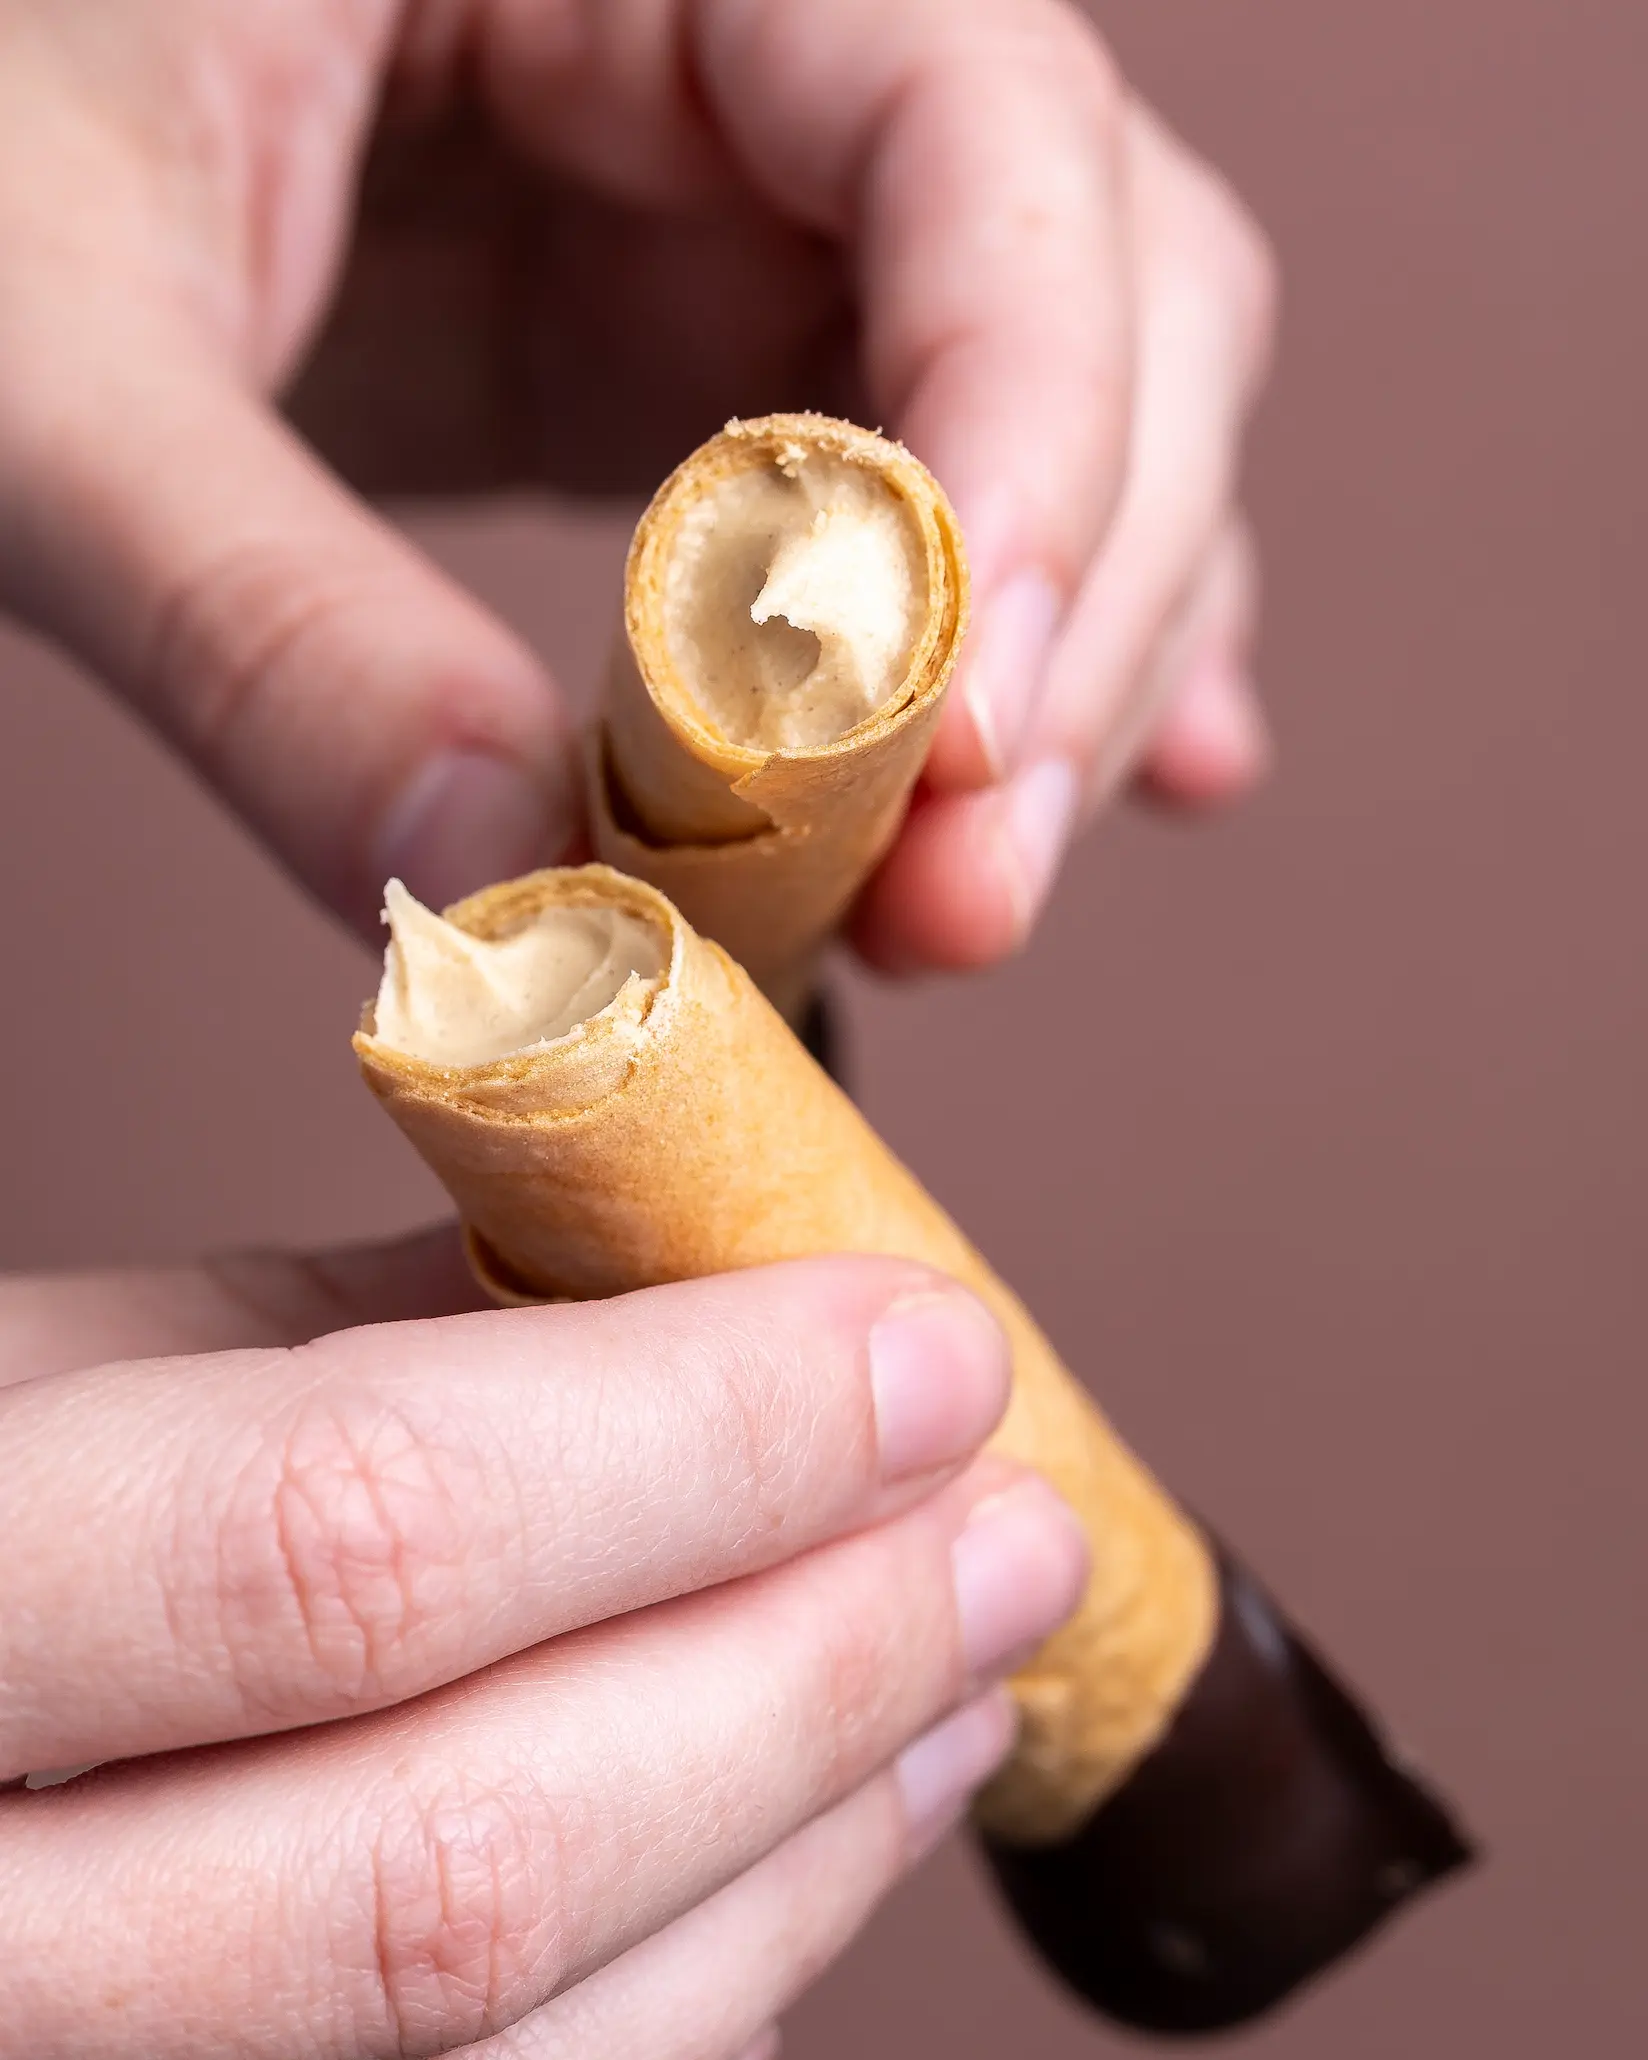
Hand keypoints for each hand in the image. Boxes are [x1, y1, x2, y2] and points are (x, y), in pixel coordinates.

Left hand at [0, 0, 1272, 965]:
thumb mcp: (41, 341)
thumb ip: (263, 616)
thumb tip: (513, 910)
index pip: (977, 115)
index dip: (1031, 421)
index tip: (964, 732)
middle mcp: (759, 48)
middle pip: (1104, 288)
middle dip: (1068, 614)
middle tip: (965, 897)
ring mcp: (749, 212)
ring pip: (1072, 416)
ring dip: (1060, 681)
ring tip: (962, 906)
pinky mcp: (706, 354)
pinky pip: (932, 503)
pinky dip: (1006, 663)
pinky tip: (1037, 800)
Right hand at [0, 1240, 1085, 2056]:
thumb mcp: (75, 1374)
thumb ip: (370, 1338)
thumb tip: (706, 1301)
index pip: (362, 1532)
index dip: (704, 1443)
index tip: (927, 1352)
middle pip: (466, 1855)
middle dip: (811, 1670)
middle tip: (1012, 1531)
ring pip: (505, 2043)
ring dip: (805, 1847)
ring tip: (959, 1682)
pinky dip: (711, 1981)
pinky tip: (806, 1848)